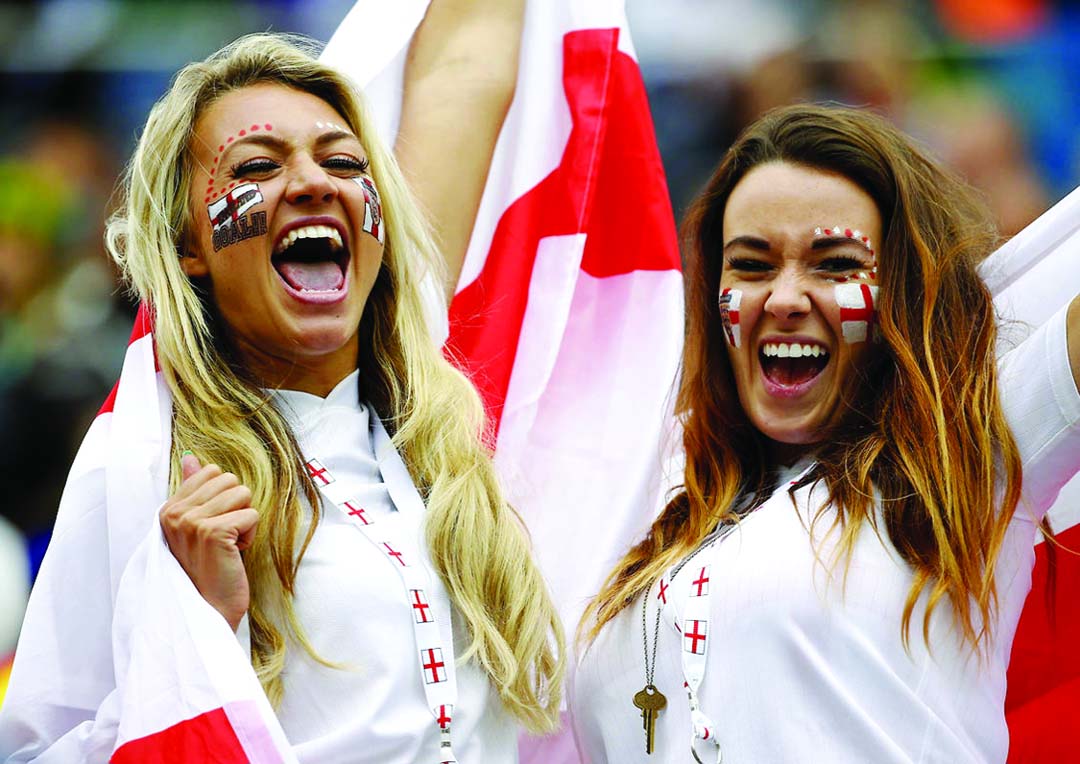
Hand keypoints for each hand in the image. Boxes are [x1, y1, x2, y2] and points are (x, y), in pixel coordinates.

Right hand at [159, 453, 258, 630]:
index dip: (223, 499)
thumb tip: (192, 457)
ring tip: (228, 546)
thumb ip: (193, 489)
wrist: (207, 610)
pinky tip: (234, 554)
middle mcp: (176, 513)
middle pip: (230, 480)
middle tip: (223, 539)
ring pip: (243, 493)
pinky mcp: (214, 533)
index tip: (213, 528)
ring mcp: (192, 522)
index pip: (210, 471)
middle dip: (236, 507)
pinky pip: (252, 514)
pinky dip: (250, 534)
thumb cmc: (206, 569)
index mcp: (169, 508)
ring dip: (244, 521)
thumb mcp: (194, 526)